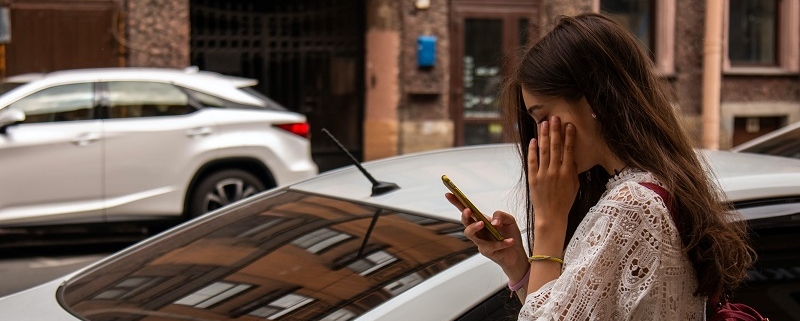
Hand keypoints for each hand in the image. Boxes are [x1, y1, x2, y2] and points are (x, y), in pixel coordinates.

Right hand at [445, 193, 528, 278]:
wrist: (517, 253)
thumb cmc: (510, 235)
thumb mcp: (509, 220)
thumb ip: (501, 215)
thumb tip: (493, 222)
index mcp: (481, 219)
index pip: (466, 209)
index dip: (456, 202)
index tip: (448, 194)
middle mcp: (478, 230)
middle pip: (465, 221)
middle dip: (464, 215)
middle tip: (468, 210)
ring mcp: (480, 241)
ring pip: (470, 234)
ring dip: (474, 227)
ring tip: (483, 223)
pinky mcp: (486, 251)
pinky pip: (491, 246)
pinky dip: (501, 242)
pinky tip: (509, 241)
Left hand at [528, 116, 578, 230]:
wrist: (551, 216)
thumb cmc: (565, 201)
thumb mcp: (575, 185)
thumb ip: (573, 170)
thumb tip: (572, 156)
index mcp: (568, 172)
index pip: (569, 150)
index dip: (569, 136)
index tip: (569, 124)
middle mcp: (555, 171)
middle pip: (556, 147)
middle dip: (555, 131)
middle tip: (555, 117)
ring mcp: (543, 174)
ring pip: (544, 151)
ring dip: (544, 136)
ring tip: (544, 123)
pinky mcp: (533, 178)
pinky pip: (532, 161)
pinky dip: (532, 150)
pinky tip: (533, 140)